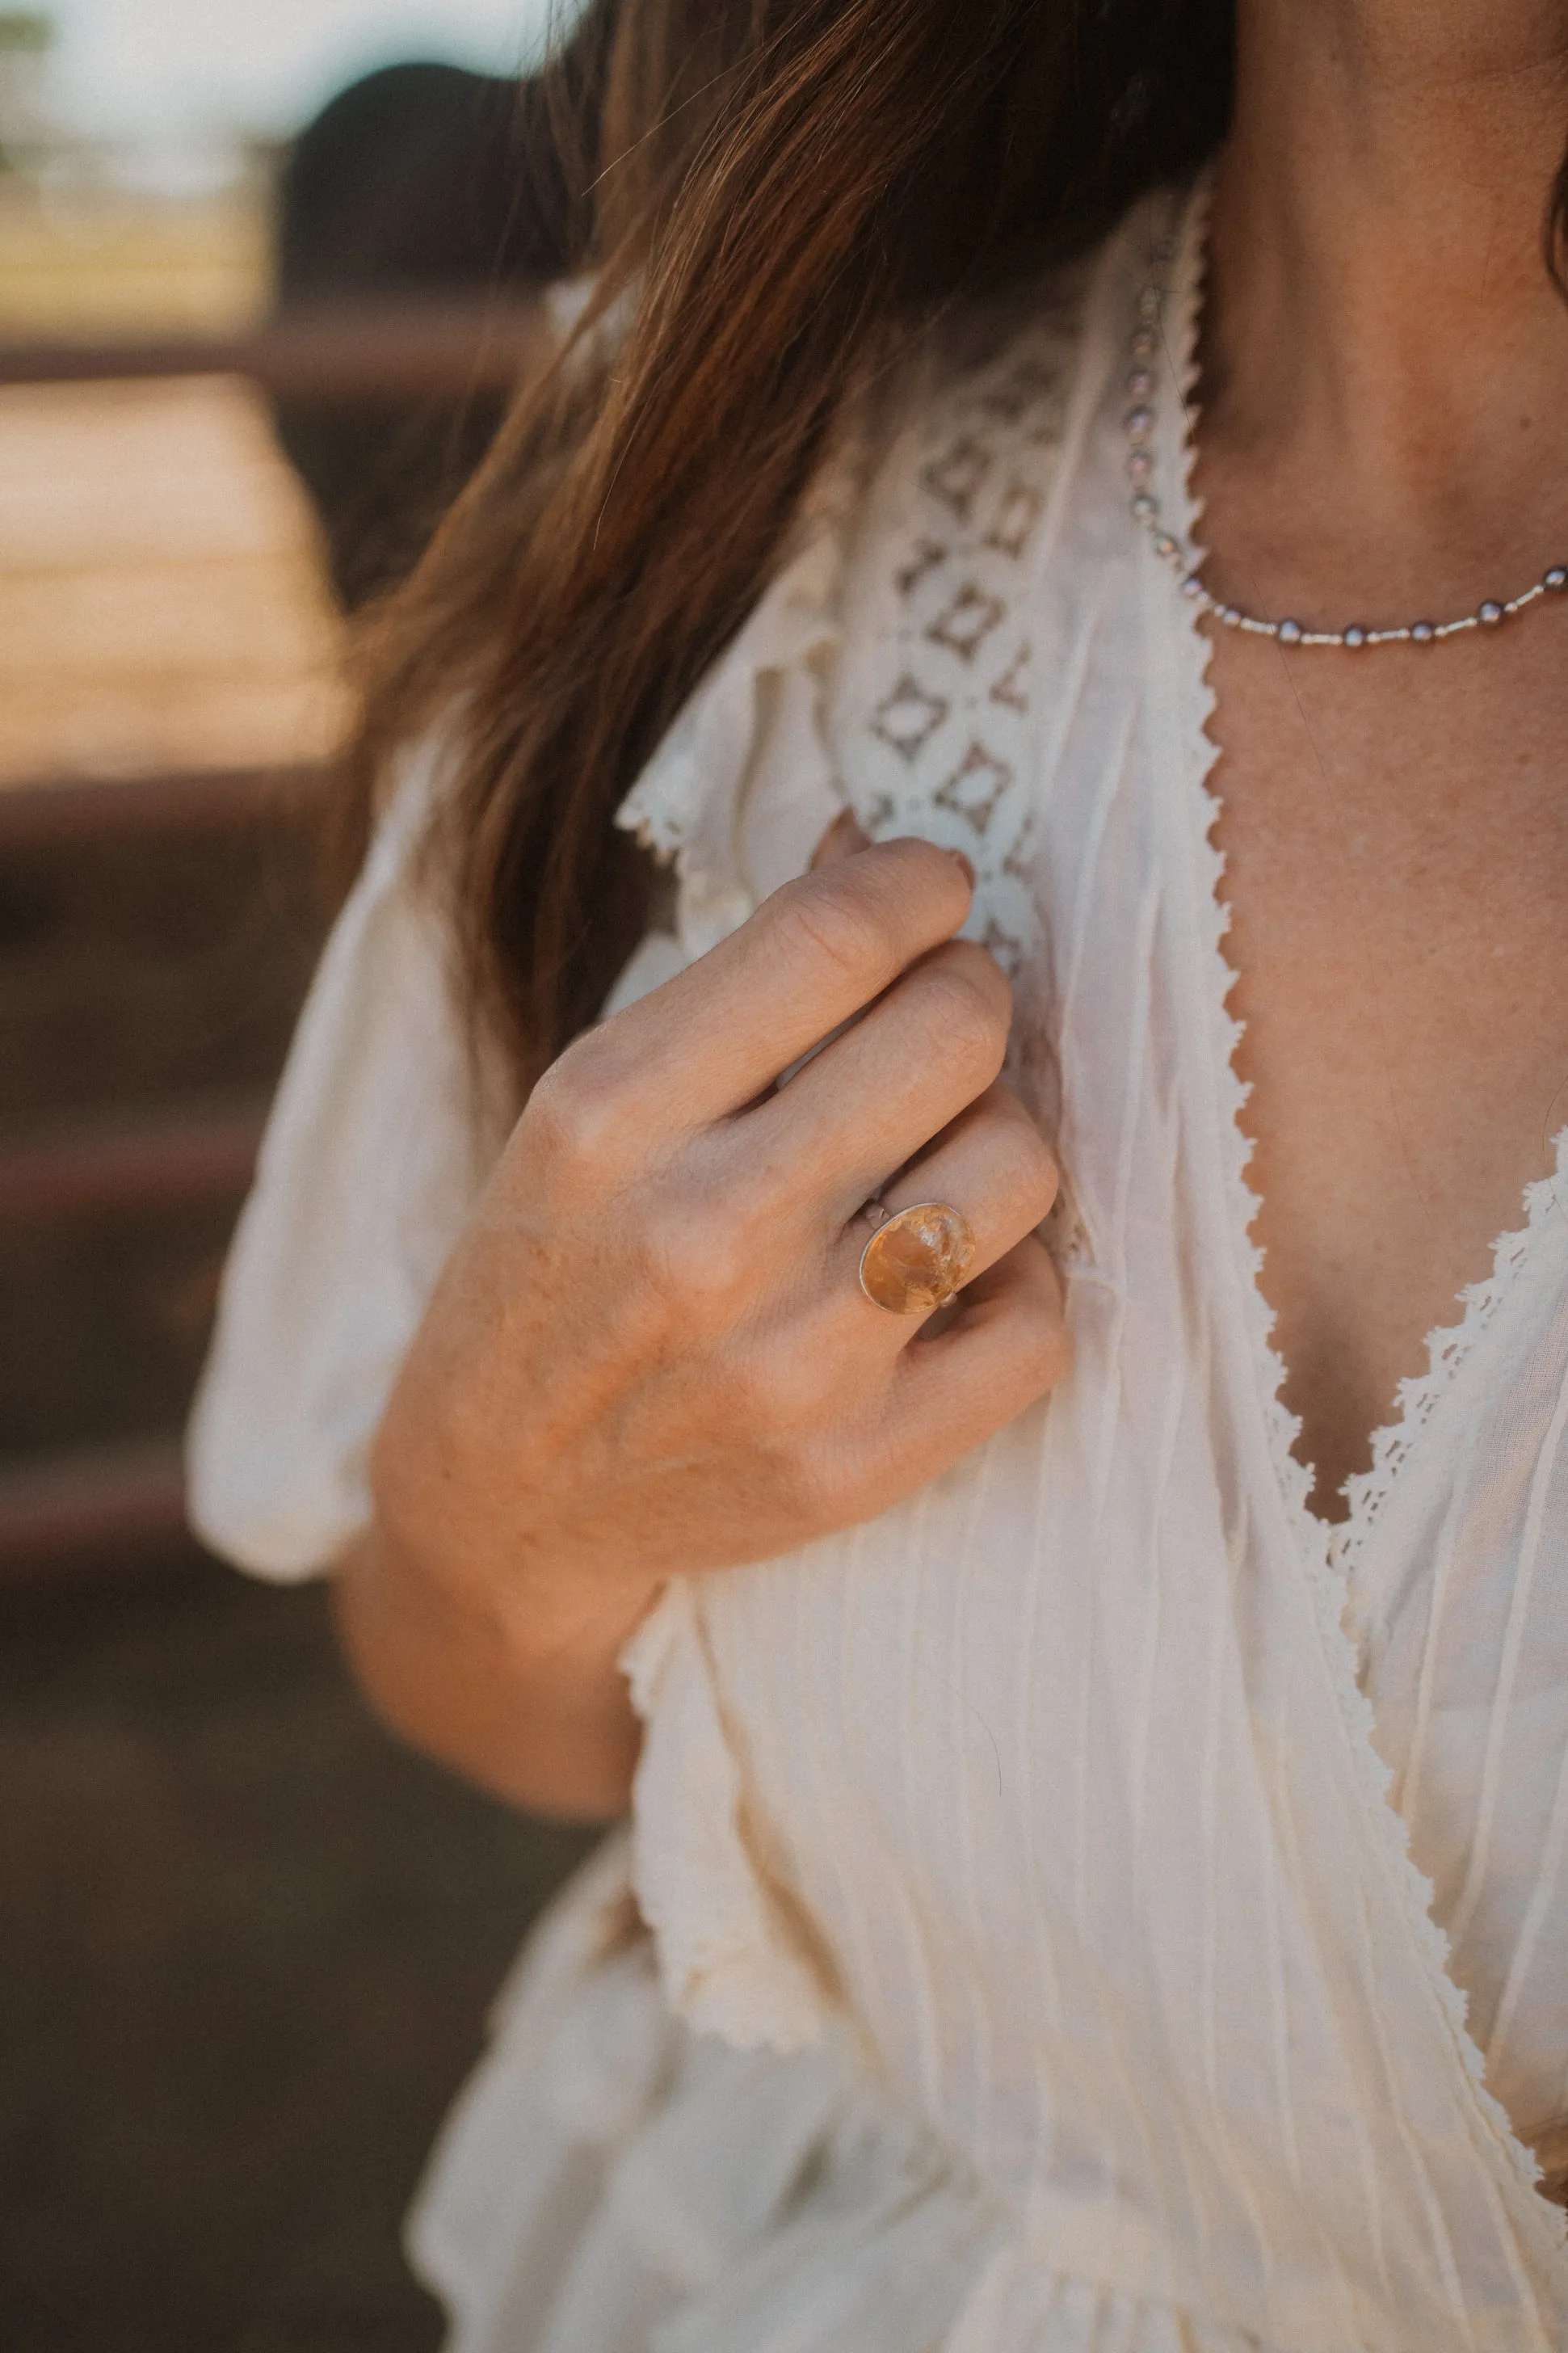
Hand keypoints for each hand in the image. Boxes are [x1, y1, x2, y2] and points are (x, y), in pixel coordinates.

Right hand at [369, 828, 1068, 1664]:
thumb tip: (882, 851)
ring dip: (994, 1132)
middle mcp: (704, 1232)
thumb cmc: (553, 1268)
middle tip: (933, 1018)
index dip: (919, 884)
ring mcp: (791, 1360)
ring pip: (1020, 1164)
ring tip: (929, 1150)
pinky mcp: (860, 1463)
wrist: (503, 1499)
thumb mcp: (586, 1102)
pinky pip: (1037, 1321)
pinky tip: (944, 1269)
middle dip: (965, 994)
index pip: (835, 937)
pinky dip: (1012, 1277)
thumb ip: (738, 980)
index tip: (929, 889)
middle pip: (955, 1031)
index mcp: (612, 1115)